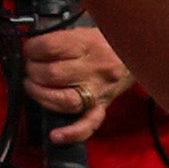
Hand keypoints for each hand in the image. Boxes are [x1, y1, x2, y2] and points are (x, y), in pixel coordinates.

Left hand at [21, 22, 127, 139]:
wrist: (139, 54)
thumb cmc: (107, 42)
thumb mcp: (85, 31)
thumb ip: (60, 39)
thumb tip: (33, 48)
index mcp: (89, 45)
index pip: (50, 48)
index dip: (33, 49)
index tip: (29, 50)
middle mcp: (94, 69)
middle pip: (53, 74)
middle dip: (33, 71)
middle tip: (31, 68)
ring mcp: (98, 91)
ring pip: (64, 100)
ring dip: (40, 95)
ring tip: (32, 87)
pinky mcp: (102, 107)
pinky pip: (88, 124)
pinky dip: (71, 133)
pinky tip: (55, 136)